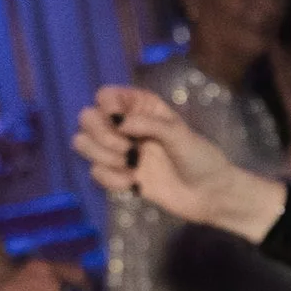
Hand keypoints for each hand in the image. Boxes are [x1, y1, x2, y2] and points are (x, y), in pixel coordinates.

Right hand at [75, 85, 274, 238]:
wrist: (208, 195)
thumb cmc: (200, 159)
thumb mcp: (179, 135)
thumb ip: (148, 123)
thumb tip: (117, 121)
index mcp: (142, 108)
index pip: (106, 95)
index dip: (107, 106)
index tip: (120, 121)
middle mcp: (126, 126)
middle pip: (87, 118)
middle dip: (102, 135)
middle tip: (127, 149)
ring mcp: (120, 150)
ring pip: (82, 144)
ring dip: (103, 157)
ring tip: (132, 166)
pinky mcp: (117, 175)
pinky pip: (95, 172)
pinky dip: (111, 179)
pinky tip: (134, 184)